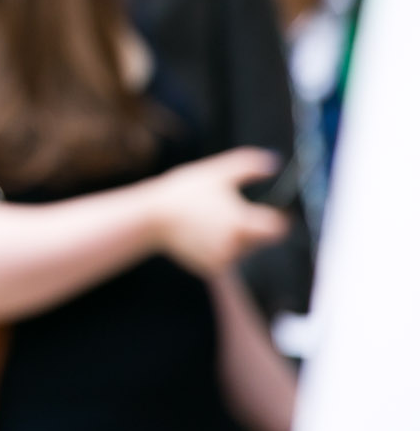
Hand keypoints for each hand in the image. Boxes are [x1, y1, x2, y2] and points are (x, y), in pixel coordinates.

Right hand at [147, 149, 289, 276]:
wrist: (151, 217)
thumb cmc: (184, 192)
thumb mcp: (216, 172)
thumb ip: (249, 165)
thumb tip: (275, 162)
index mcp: (241, 222)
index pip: (278, 228)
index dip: (278, 219)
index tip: (272, 212)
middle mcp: (235, 244)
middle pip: (259, 240)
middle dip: (252, 229)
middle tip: (229, 213)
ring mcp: (221, 259)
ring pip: (242, 251)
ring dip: (236, 241)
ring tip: (211, 224)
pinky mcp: (209, 268)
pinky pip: (225, 263)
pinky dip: (221, 254)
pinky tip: (205, 240)